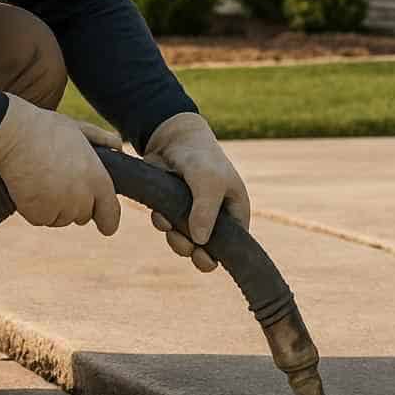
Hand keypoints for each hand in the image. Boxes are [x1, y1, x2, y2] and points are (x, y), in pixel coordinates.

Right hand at [0, 92, 122, 234]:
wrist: (14, 134)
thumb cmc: (45, 129)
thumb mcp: (79, 128)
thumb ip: (102, 139)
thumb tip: (119, 147)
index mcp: (97, 179)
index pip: (110, 212)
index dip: (108, 221)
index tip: (106, 228)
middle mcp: (82, 197)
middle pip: (81, 215)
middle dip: (71, 204)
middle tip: (55, 179)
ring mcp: (60, 207)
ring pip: (59, 218)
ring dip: (51, 207)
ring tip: (39, 179)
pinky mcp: (38, 213)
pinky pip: (39, 218)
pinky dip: (33, 209)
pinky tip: (28, 187)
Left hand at [141, 112, 249, 272]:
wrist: (173, 137)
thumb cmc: (201, 156)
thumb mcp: (209, 181)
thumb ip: (206, 210)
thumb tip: (200, 242)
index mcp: (235, 212)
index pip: (234, 247)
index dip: (220, 257)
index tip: (202, 257)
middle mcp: (216, 217)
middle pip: (207, 251)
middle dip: (191, 250)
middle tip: (181, 241)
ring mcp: (193, 214)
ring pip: (185, 242)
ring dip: (174, 238)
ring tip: (167, 223)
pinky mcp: (173, 209)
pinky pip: (168, 227)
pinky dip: (162, 223)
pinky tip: (158, 212)